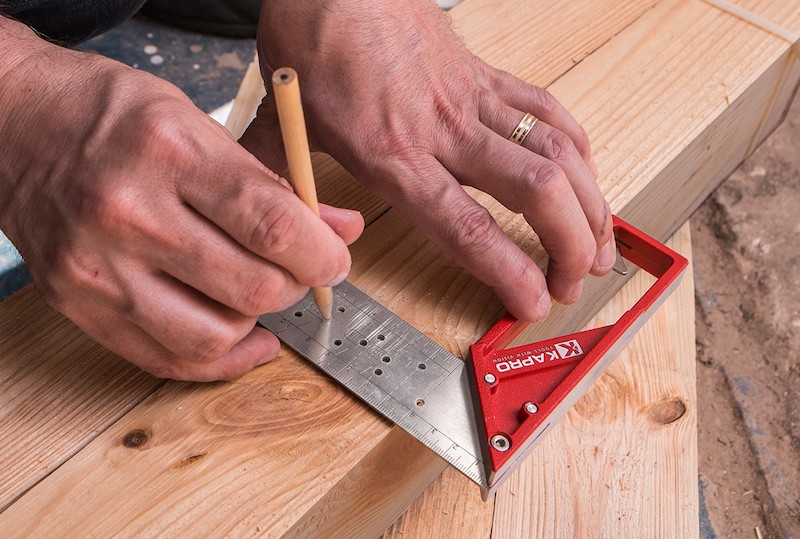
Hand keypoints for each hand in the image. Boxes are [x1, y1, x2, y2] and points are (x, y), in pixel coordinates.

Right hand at [0, 18, 362, 380]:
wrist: (14, 123)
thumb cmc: (111, 115)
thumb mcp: (200, 121)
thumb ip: (276, 182)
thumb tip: (342, 228)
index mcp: (169, 152)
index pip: (273, 225)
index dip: (322, 254)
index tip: (335, 260)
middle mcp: (129, 214)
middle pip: (251, 287)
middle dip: (297, 287)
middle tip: (301, 271)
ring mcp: (97, 267)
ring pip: (213, 336)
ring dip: (258, 321)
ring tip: (261, 294)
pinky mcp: (78, 305)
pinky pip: (165, 360)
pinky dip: (219, 360)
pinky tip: (243, 339)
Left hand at [244, 0, 614, 321]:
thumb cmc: (313, 45)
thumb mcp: (285, 127)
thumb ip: (290, 191)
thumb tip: (299, 239)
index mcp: (393, 154)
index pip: (465, 225)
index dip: (508, 270)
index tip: (533, 303)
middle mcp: (445, 130)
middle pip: (535, 191)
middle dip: (570, 245)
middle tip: (572, 284)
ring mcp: (474, 100)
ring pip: (557, 152)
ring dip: (590, 204)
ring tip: (601, 248)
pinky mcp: (488, 76)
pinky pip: (549, 111)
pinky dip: (578, 149)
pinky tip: (587, 180)